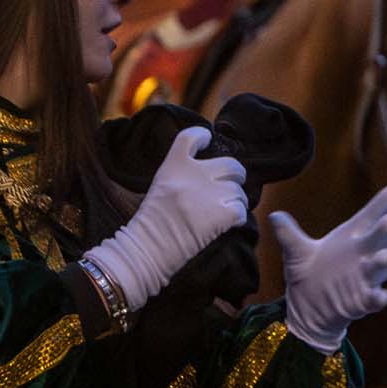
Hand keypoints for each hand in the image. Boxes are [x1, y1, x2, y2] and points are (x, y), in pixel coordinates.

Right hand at [81, 127, 249, 310]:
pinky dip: (237, 218)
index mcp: (173, 166)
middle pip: (231, 164)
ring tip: (222, 212)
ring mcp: (209, 194)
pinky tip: (227, 224)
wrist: (145, 251)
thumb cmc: (149, 224)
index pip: (191, 136)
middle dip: (234, 176)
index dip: (204, 136)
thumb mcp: (160, 187)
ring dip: (235, 201)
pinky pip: (241, 210)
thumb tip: (211, 172)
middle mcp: (194, 175)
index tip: (208, 140)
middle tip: (228, 187)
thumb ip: (182, 175)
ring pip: (239, 190)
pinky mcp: (220, 215)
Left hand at [270, 183, 386, 351]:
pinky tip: (381, 295)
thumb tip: (273, 216)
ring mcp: (366, 278)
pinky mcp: (362, 301)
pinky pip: (374, 298)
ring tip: (386, 255)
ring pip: (380, 267)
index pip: (372, 214)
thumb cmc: (310, 274)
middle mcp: (364, 254)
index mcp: (352, 237)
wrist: (308, 310)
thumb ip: (288, 235)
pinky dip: (378, 297)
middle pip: (380, 238)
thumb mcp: (297, 254)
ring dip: (383, 262)